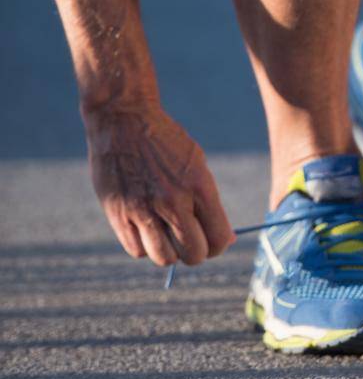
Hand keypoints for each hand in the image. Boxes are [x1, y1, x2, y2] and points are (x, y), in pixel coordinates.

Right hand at [84, 101, 234, 266]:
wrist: (123, 120)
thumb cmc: (165, 141)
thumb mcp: (196, 162)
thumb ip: (209, 202)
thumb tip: (227, 240)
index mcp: (199, 185)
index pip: (218, 238)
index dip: (219, 245)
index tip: (213, 240)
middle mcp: (173, 200)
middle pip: (193, 255)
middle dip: (196, 252)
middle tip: (190, 240)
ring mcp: (144, 209)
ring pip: (164, 259)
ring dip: (169, 252)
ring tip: (167, 234)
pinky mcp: (118, 214)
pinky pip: (137, 251)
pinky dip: (144, 246)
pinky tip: (146, 228)